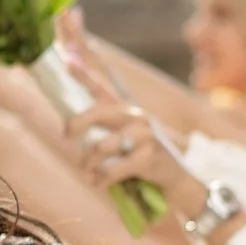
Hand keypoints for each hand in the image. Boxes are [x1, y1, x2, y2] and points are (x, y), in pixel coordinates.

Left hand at [64, 62, 205, 213]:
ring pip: (103, 146)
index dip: (85, 74)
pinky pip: (116, 168)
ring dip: (88, 163)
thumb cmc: (142, 152)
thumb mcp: (123, 134)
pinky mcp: (150, 156)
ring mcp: (144, 135)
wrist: (179, 172)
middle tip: (66, 137)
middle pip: (100, 112)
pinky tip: (98, 184)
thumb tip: (68, 127)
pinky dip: (102, 179)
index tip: (67, 60)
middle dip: (77, 123)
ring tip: (86, 174)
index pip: (101, 87)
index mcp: (124, 109)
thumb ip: (101, 126)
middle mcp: (134, 116)